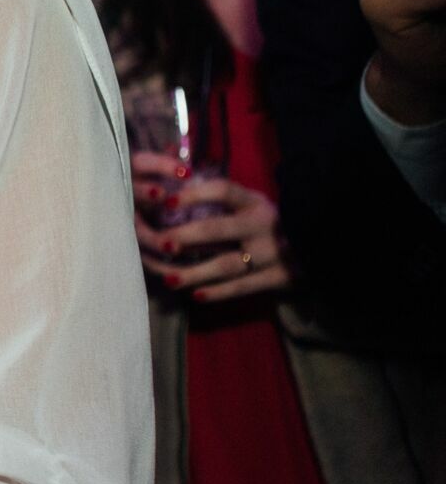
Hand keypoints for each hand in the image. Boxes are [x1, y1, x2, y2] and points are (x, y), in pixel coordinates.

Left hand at [132, 151, 288, 302]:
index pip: (223, 191)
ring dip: (195, 272)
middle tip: (159, 243)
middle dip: (185, 236)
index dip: (194, 194)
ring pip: (226, 264)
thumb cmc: (273, 223)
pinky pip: (244, 287)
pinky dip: (219, 292)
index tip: (167, 200)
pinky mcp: (280, 277)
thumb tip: (178, 188)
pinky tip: (196, 295)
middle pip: (217, 229)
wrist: (323, 246)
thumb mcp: (254, 204)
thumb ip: (223, 200)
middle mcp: (263, 225)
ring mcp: (272, 253)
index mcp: (255, 202)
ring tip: (167, 278)